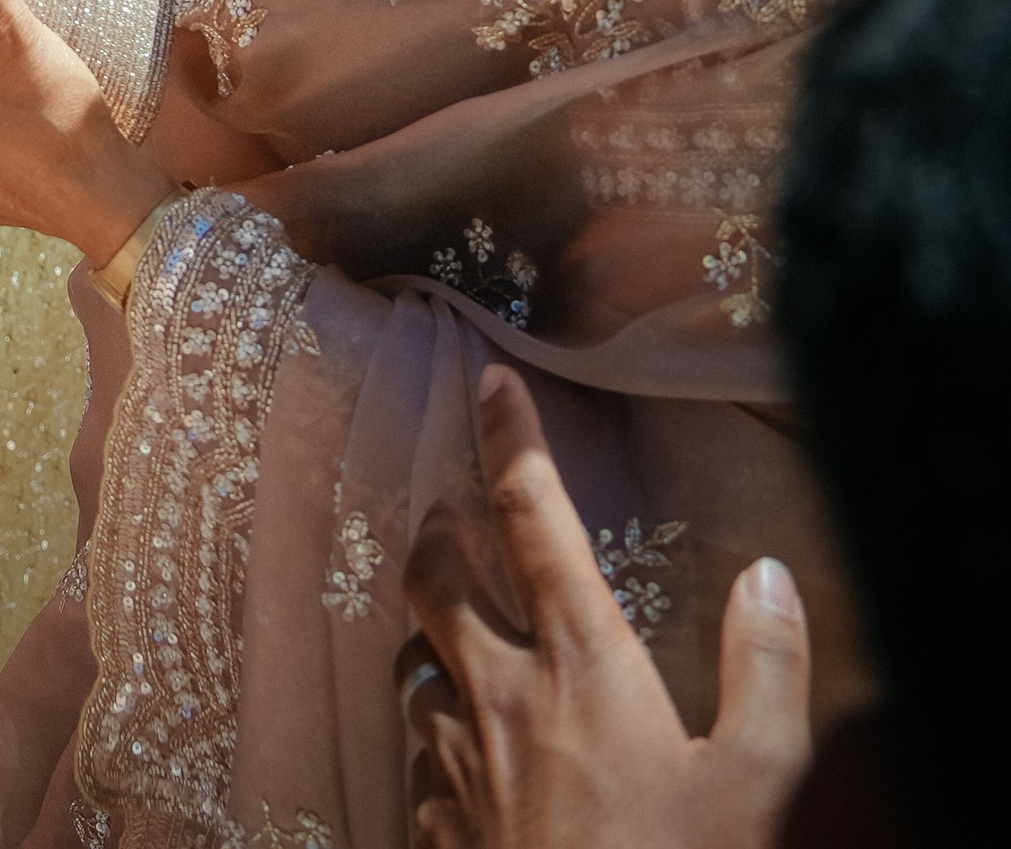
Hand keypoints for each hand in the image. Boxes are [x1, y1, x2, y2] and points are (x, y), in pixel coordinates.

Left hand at [398, 364, 812, 848]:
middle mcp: (500, 697)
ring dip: (430, 636)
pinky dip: (434, 738)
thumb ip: (768, 670)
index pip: (530, 515)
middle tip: (456, 507)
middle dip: (441, 527)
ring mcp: (459, 771)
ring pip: (414, 666)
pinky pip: (418, 762)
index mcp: (580, 663)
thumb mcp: (763, 784)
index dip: (510, 439)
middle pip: (435, 575)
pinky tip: (457, 754)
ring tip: (454, 628)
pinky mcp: (440, 838)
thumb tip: (769, 575)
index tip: (491, 380)